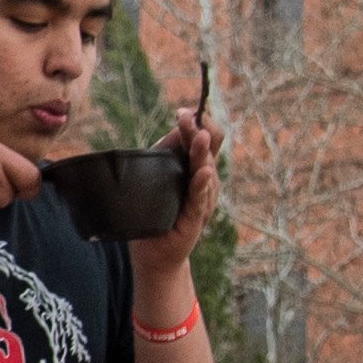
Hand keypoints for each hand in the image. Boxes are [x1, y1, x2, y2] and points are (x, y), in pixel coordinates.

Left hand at [154, 106, 228, 263]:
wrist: (151, 250)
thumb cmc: (155, 209)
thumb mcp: (158, 173)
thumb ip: (167, 150)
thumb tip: (179, 125)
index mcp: (196, 166)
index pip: (207, 138)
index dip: (199, 123)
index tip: (183, 112)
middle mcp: (204, 180)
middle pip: (211, 150)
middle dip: (201, 131)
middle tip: (189, 118)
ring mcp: (202, 198)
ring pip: (207, 171)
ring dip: (202, 153)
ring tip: (199, 137)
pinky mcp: (196, 217)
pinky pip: (200, 197)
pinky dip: (202, 183)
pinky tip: (203, 171)